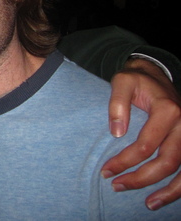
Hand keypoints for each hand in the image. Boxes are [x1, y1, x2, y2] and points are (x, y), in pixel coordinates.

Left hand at [101, 58, 180, 209]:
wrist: (155, 75)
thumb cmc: (136, 80)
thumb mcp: (122, 81)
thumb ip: (117, 103)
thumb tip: (116, 132)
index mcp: (167, 110)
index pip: (146, 144)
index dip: (125, 161)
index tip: (106, 170)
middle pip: (166, 161)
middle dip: (141, 178)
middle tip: (117, 185)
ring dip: (167, 190)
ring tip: (148, 203)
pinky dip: (179, 186)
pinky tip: (164, 197)